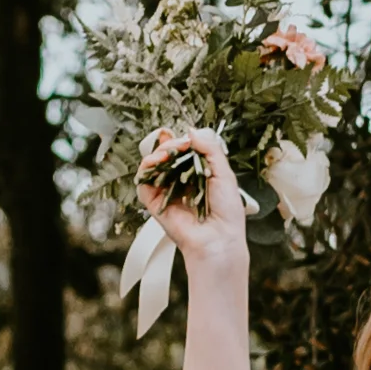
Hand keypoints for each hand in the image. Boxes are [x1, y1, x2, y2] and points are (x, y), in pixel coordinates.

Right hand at [137, 125, 248, 288]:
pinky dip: (147, 167)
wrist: (219, 238)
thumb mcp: (224, 173)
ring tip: (170, 151)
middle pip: (166, 156)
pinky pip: (143, 181)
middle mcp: (180, 182)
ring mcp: (165, 192)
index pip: (183, 153)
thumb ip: (210, 150)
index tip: (187, 138)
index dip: (181, 143)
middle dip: (171, 145)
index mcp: (197, 175)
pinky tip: (158, 161)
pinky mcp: (154, 202)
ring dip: (158, 153)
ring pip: (153, 165)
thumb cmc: (227, 211)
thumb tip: (191, 131)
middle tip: (181, 144)